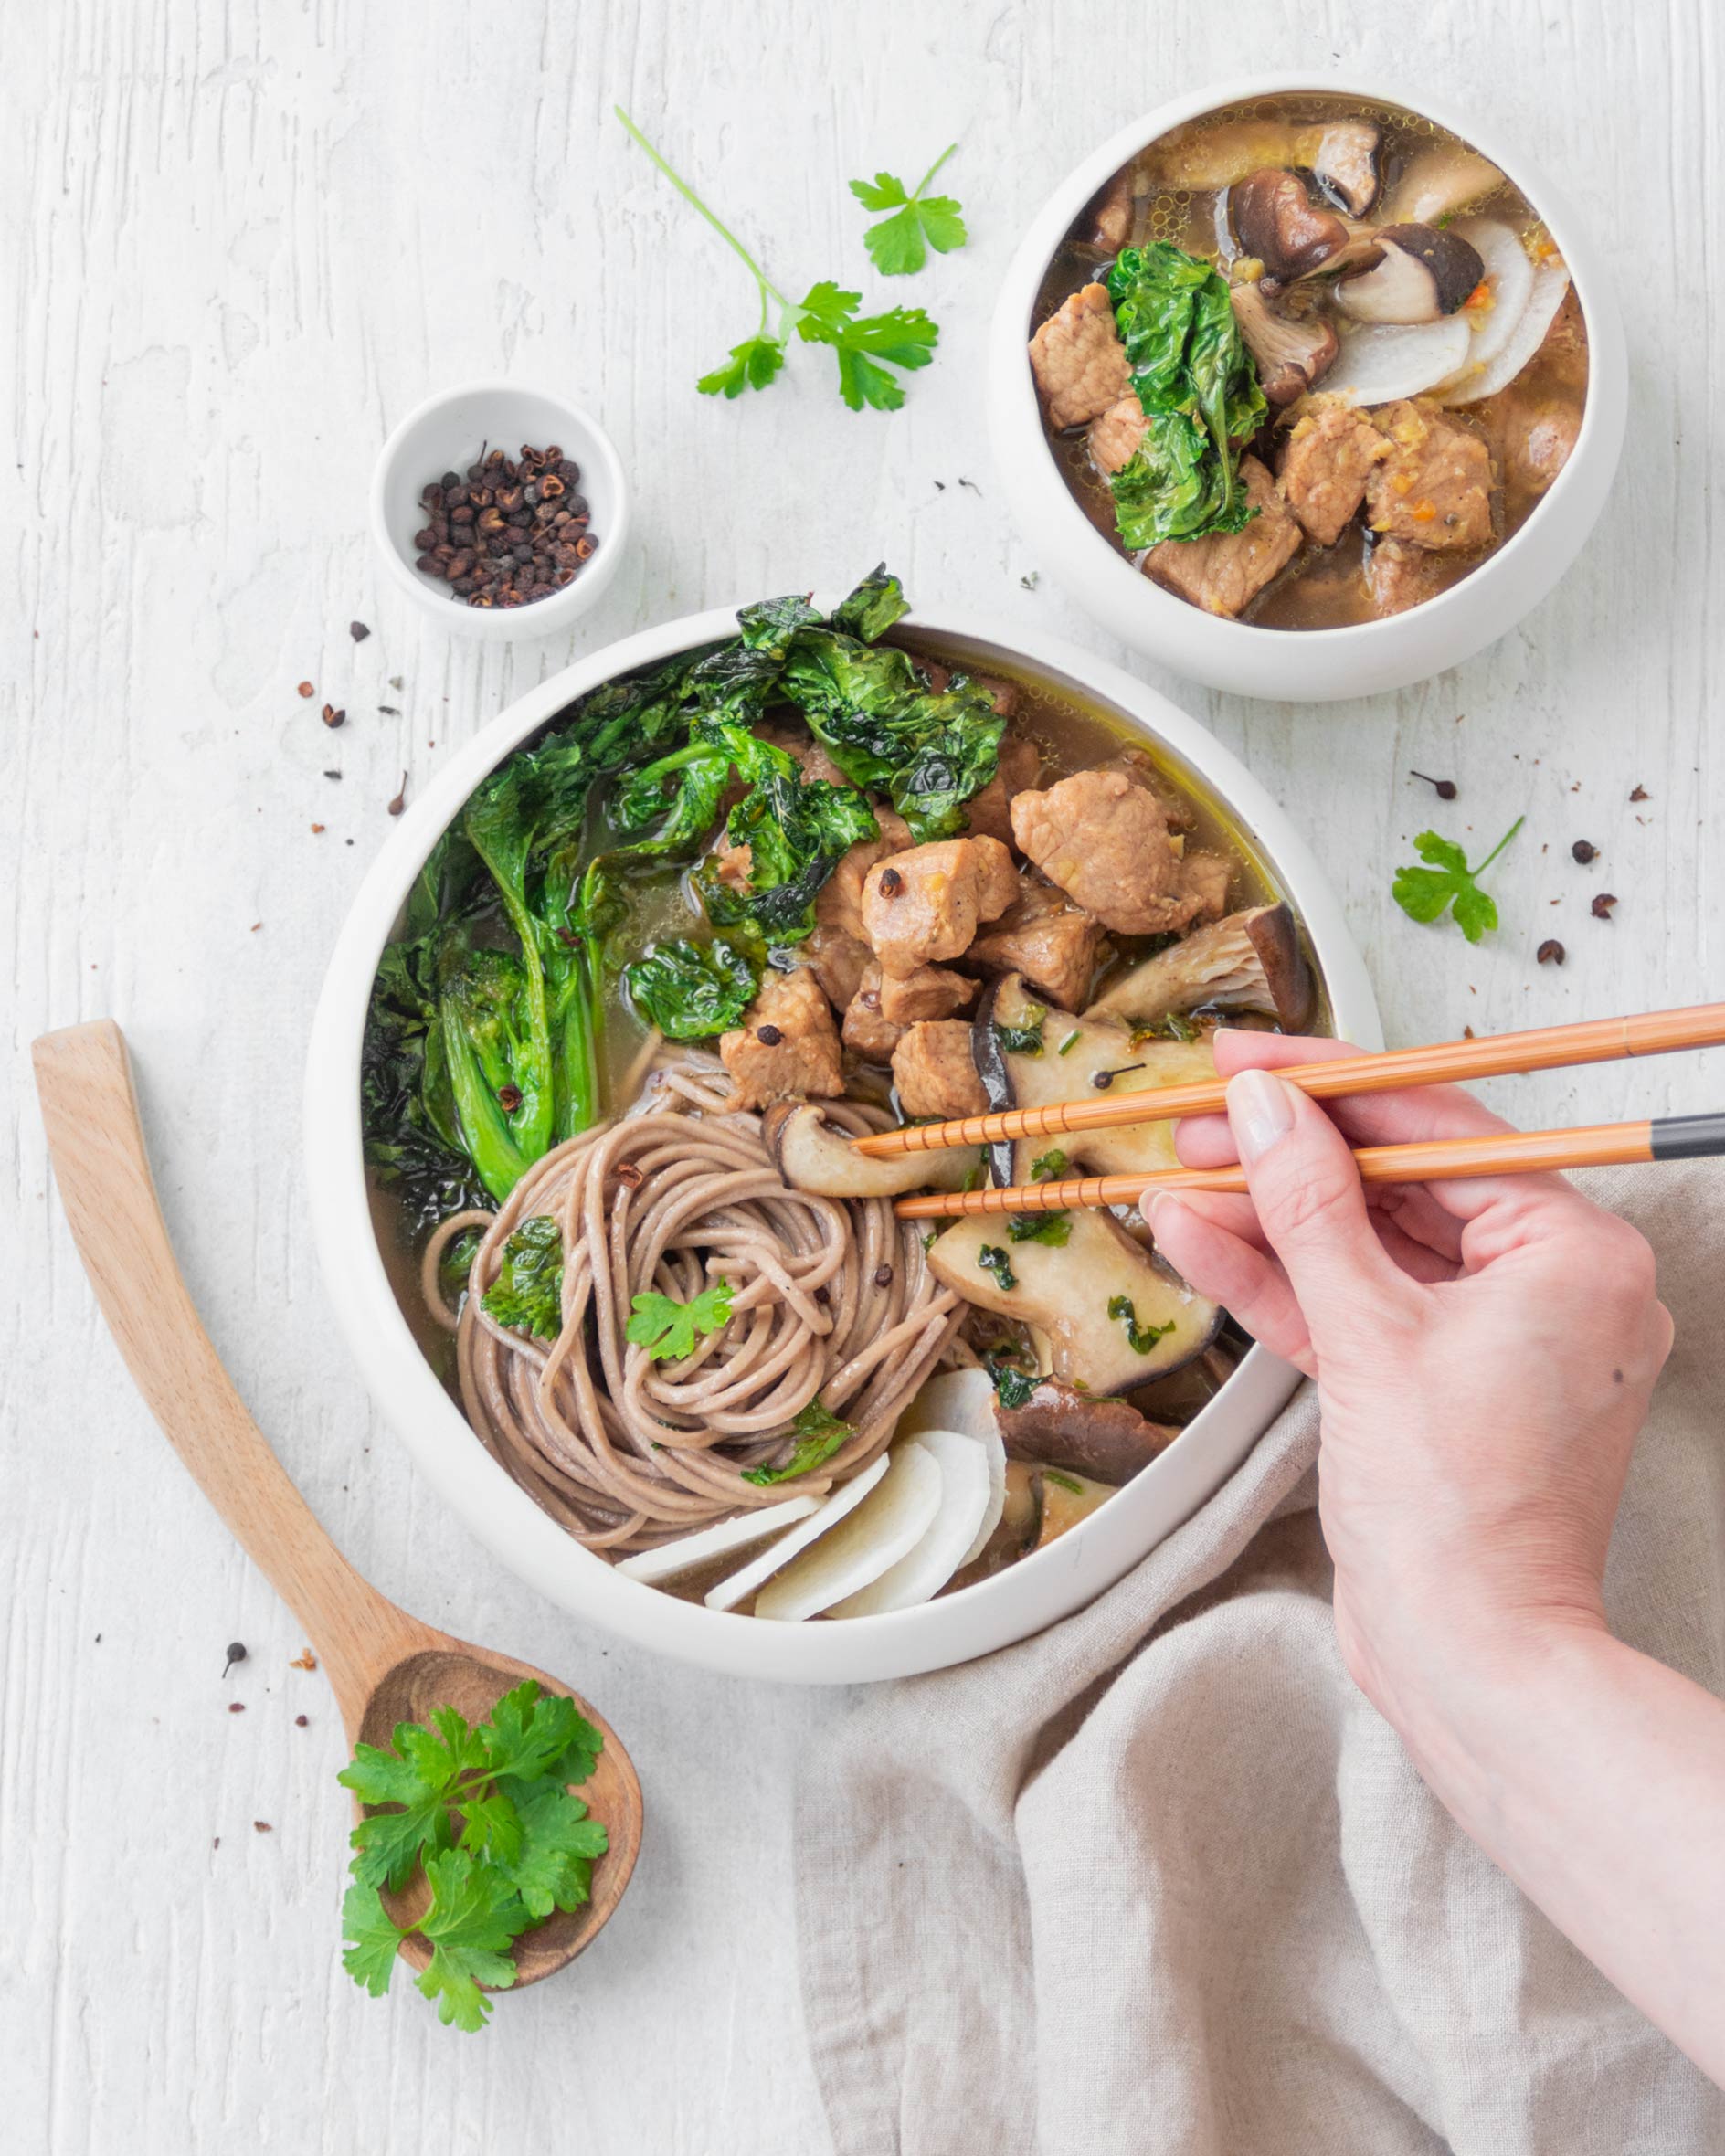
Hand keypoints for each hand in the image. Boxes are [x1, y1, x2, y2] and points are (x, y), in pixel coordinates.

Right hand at [1148, 1032, 1673, 1731]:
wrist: (1467, 1662)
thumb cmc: (1459, 1519)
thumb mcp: (1367, 1335)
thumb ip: (1308, 1208)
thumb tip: (1266, 1110)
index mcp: (1576, 1255)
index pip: (1443, 1129)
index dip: (1333, 1086)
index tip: (1250, 1059)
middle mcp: (1551, 1289)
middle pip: (1398, 1187)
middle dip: (1287, 1158)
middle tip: (1197, 1122)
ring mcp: (1493, 1341)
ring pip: (1365, 1250)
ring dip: (1267, 1220)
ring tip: (1177, 1179)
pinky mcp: (1437, 1388)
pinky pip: (1358, 1311)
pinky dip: (1283, 1284)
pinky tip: (1201, 1241)